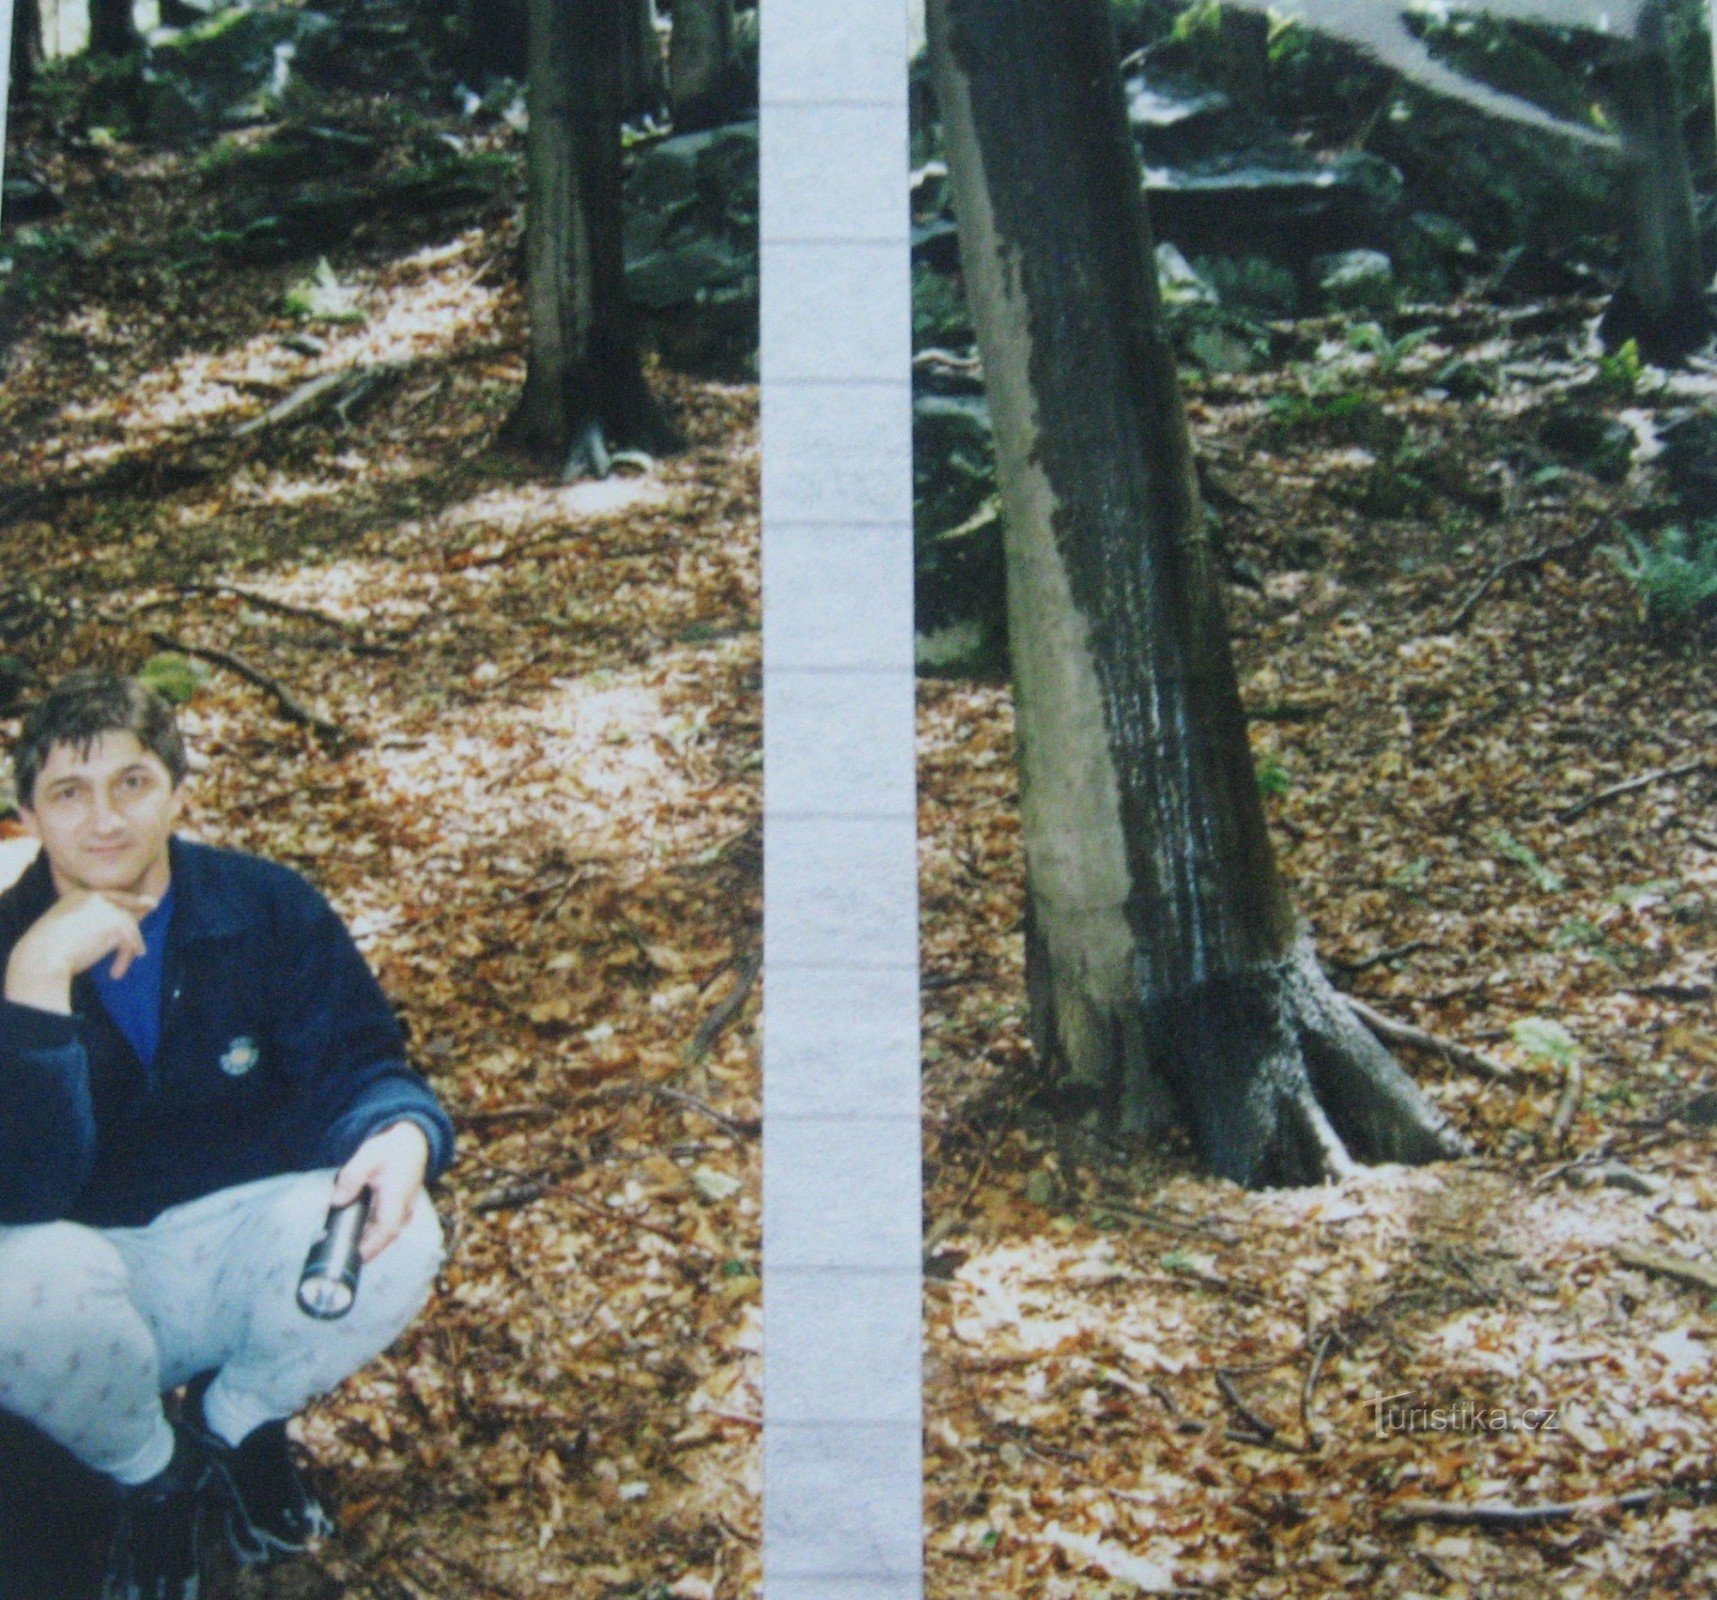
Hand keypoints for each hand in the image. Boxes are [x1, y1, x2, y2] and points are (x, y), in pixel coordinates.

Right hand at [5, 890, 157, 1012]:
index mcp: (75, 897)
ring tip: (119, 969)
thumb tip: (113, 932)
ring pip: (128, 926)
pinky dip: (126, 957)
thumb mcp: (64, 932)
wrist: (40, 959)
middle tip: (152, 905)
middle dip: (137, 909)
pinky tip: (116, 971)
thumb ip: (85, 926)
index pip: (106, 895)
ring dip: (126, 950)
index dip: (125, 898)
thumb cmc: (45, 953)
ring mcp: (104, 907)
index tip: (142, 899)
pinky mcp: (115, 921)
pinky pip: (130, 940)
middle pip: (121, 908)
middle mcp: (91, 897)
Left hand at [331, 1120, 430, 1261]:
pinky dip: (373, 1233)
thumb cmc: (391, 1149)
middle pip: (386, 1237)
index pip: (387, 1230)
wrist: (414, 1142)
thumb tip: (337, 1200)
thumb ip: (352, 1177)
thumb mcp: (368, 1156)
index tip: (354, 1257)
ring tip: (346, 1244)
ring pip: (387, 1233)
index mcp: (397, 1197)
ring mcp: (405, 1210)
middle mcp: (404, 1208)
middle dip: (366, 1249)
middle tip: (343, 1255)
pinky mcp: (402, 1210)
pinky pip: (388, 1227)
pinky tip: (357, 1231)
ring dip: (369, 1242)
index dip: (371, 1247)